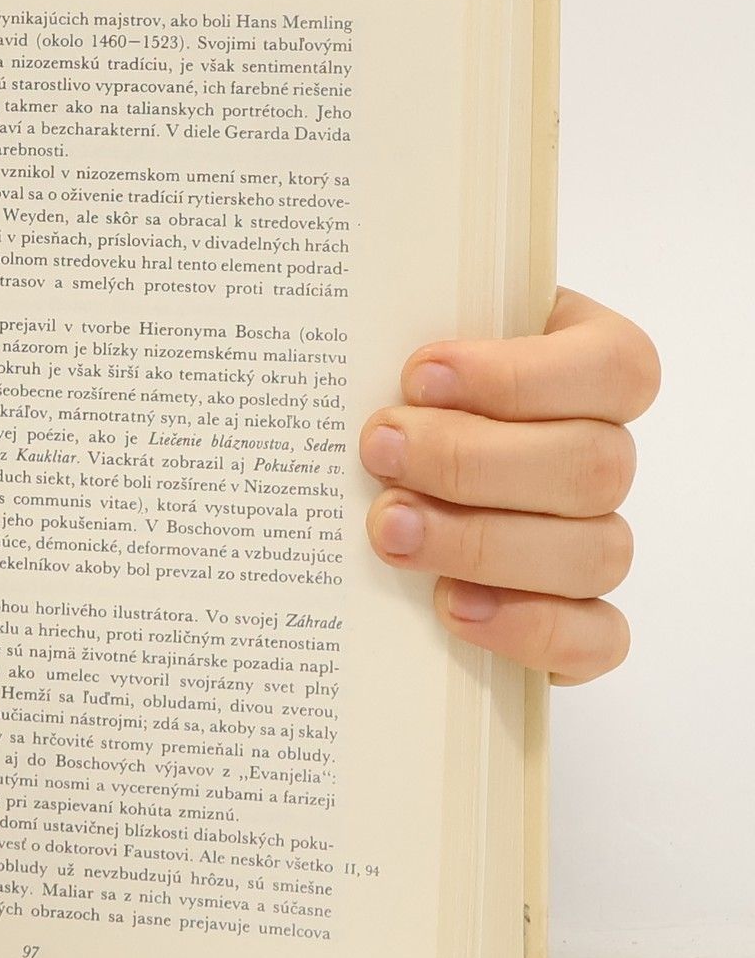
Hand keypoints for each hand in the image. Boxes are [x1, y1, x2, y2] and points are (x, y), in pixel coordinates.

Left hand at [358, 289, 658, 683]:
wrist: (377, 473)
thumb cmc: (388, 395)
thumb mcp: (394, 344)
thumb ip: (397, 331)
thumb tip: (344, 317)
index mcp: (583, 369)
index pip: (614, 367)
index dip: (523, 375)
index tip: (417, 376)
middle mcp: (600, 456)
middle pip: (596, 465)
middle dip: (473, 461)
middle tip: (378, 451)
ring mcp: (594, 541)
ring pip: (595, 552)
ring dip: (483, 542)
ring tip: (388, 528)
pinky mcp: (577, 620)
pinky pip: (597, 639)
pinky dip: (529, 627)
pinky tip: (450, 607)